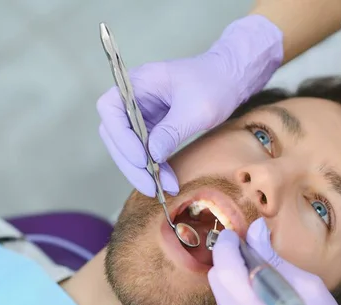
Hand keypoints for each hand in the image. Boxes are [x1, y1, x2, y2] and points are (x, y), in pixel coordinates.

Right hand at [96, 16, 282, 196]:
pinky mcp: (152, 128)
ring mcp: (141, 114)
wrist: (230, 79)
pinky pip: (144, 151)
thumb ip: (172, 130)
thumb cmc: (214, 83)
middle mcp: (133, 98)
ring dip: (141, 171)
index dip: (121, 137)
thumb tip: (152, 154)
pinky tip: (167, 182)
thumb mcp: (196, 108)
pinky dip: (154, 168)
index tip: (142, 158)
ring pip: (128, 147)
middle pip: (115, 134)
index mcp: (137, 82)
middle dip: (130, 163)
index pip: (110, 109)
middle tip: (149, 186)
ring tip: (161, 189)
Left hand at [208, 218, 340, 304]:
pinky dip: (235, 290)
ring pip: (218, 291)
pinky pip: (225, 304)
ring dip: (231, 273)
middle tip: (248, 246)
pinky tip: (255, 289)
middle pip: (217, 281)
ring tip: (255, 269)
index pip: (227, 274)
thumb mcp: (306, 283)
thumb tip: (255, 228)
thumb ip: (272, 258)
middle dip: (228, 258)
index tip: (236, 234)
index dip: (227, 247)